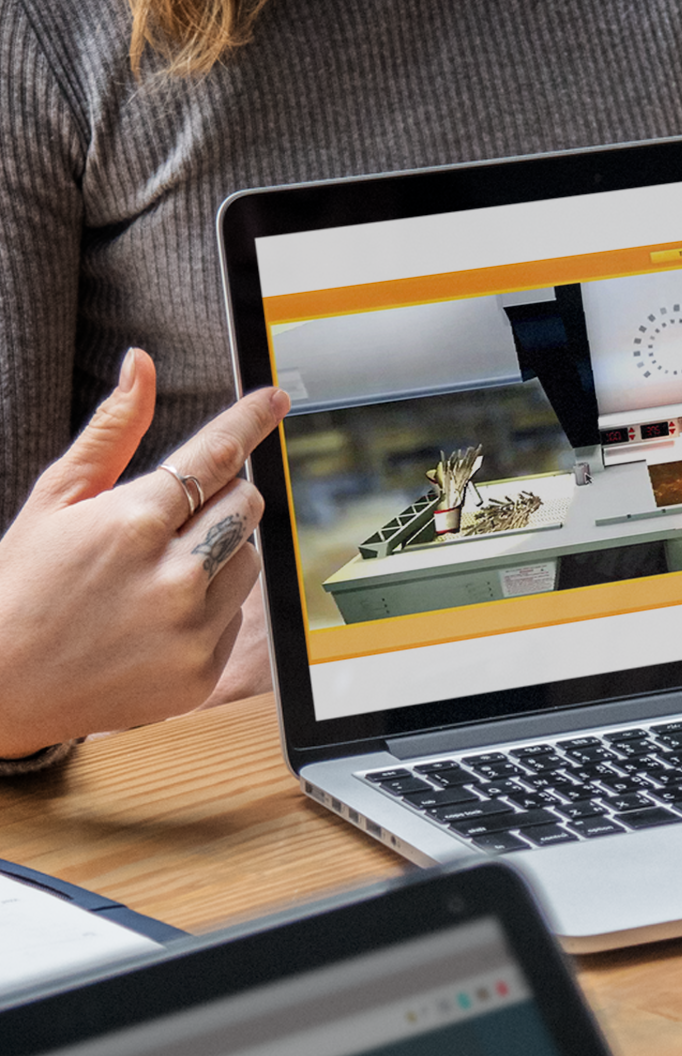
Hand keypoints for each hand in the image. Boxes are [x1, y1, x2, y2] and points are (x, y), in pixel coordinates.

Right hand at [0, 349, 289, 757]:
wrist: (0, 687)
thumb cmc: (22, 584)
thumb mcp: (55, 499)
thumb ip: (111, 432)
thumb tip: (141, 365)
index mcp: (134, 522)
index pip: (216, 455)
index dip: (250, 420)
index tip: (275, 398)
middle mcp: (173, 575)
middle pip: (245, 504)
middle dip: (221, 497)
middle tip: (176, 515)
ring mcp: (192, 628)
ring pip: (249, 558)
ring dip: (219, 553)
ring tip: (157, 572)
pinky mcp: (203, 671)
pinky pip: (237, 614)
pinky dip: (210, 606)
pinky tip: (157, 617)